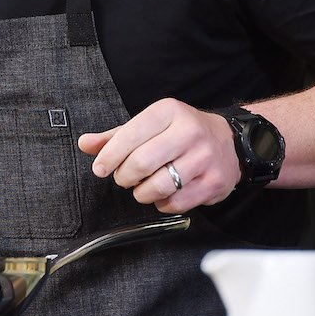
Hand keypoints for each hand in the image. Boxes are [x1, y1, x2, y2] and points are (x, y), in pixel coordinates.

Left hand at [77, 98, 240, 213]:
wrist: (229, 142)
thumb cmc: (182, 133)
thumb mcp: (150, 125)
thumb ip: (116, 136)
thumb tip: (85, 144)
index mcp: (168, 111)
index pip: (130, 135)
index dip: (109, 156)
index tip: (100, 168)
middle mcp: (189, 131)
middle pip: (142, 162)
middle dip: (124, 176)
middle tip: (123, 178)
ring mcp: (204, 158)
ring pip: (158, 186)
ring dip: (142, 193)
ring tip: (142, 187)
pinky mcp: (213, 182)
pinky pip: (176, 203)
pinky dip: (162, 204)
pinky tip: (162, 195)